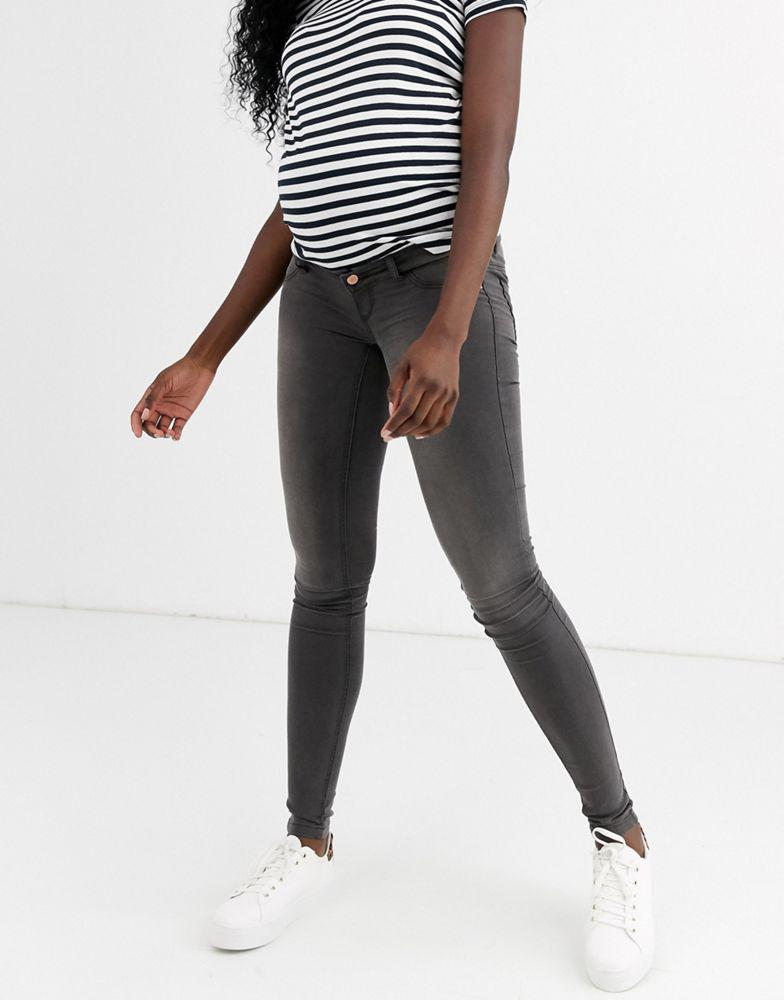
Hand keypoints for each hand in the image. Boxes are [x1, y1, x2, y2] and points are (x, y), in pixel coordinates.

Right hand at [130, 356, 214, 439]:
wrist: (199, 368)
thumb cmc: (179, 372)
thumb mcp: (163, 383)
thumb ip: (153, 399)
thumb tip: (143, 416)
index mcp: (150, 398)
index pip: (138, 414)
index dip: (135, 425)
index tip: (137, 435)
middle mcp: (159, 406)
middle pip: (149, 424)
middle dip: (152, 432)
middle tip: (160, 433)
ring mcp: (171, 411)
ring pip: (162, 429)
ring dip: (164, 434)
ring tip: (169, 433)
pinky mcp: (184, 415)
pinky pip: (177, 428)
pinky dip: (176, 435)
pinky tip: (176, 437)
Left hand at [380, 322, 461, 440]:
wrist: (445, 340)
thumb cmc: (420, 351)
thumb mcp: (402, 365)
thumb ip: (394, 388)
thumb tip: (392, 412)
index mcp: (421, 380)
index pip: (405, 410)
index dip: (393, 424)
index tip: (384, 433)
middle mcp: (436, 389)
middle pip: (416, 419)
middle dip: (400, 431)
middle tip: (389, 437)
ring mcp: (447, 394)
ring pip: (430, 423)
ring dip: (414, 433)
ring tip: (402, 434)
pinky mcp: (454, 396)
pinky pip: (444, 420)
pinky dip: (432, 431)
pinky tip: (419, 435)